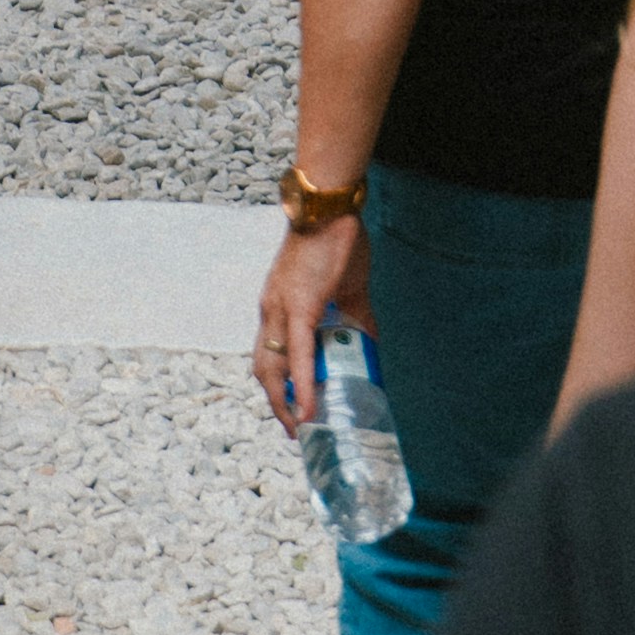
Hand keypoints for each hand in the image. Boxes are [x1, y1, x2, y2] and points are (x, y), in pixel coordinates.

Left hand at [254, 208, 371, 435]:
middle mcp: (270, 311)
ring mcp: (280, 308)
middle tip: (296, 428)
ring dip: (284, 401)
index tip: (288, 409)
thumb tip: (371, 343)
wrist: (329, 206)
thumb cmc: (335, 240)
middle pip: (263, 367)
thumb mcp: (344, 287)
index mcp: (276, 306)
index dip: (275, 384)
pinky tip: (309, 408)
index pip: (267, 353)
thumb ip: (355, 316)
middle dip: (277, 402)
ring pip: (273, 366)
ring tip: (302, 426)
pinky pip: (299, 354)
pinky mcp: (298, 305)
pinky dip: (303, 384)